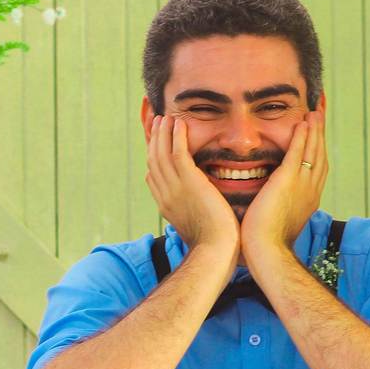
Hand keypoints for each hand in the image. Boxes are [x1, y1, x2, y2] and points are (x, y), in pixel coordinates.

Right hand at [145, 114, 238, 275]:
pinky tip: (179, 123)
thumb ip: (195, 214)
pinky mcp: (189, 182)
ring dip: (163, 133)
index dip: (153, 159)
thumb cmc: (215, 245)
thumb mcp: (198, 227)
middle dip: (154, 140)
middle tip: (157, 123)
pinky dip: (176, 136)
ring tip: (166, 118)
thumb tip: (198, 210)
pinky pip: (177, 153)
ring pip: (162, 153)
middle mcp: (165, 195)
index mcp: (166, 206)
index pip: (153, 177)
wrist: (216, 250)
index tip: (156, 145)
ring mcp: (174, 188)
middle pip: (153, 161)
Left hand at [240, 110, 327, 271]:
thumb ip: (276, 209)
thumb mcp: (276, 223)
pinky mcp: (288, 180)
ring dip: (314, 130)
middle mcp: (311, 191)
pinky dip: (303, 136)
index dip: (317, 152)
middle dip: (320, 136)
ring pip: (313, 151)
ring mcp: (302, 185)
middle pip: (320, 157)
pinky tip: (303, 122)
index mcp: (308, 201)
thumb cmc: (266, 245)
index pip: (317, 170)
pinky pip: (299, 152)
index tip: (316, 138)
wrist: (268, 252)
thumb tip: (268, 206)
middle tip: (320, 117)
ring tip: (315, 113)